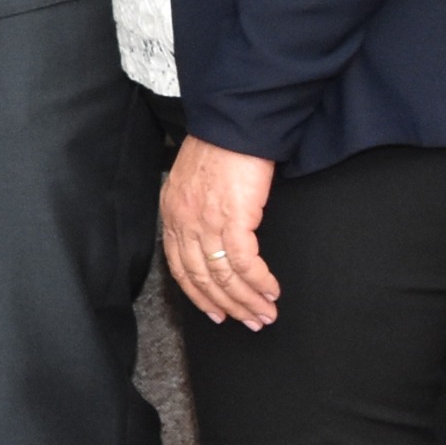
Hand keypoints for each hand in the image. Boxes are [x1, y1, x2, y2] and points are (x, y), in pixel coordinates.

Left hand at [161, 138, 279, 327]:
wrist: (235, 122)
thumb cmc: (221, 146)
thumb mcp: (196, 181)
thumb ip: (198, 210)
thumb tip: (213, 236)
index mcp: (173, 213)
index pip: (180, 268)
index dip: (199, 296)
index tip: (217, 313)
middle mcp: (184, 221)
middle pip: (202, 279)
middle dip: (228, 306)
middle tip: (250, 321)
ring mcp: (206, 221)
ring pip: (224, 276)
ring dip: (248, 300)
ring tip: (265, 313)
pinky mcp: (233, 218)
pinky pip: (245, 263)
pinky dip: (259, 281)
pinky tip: (272, 291)